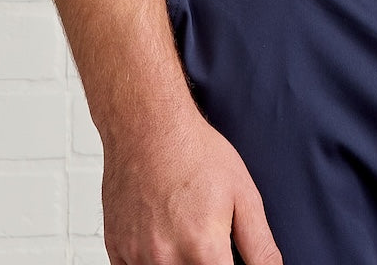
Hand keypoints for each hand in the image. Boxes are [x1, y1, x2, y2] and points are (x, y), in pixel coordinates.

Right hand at [102, 102, 282, 264]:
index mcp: (204, 249)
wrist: (148, 125)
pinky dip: (149, 263)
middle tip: (205, 241)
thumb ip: (260, 245)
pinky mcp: (116, 249)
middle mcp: (167, 259)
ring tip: (184, 234)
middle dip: (203, 264)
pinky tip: (161, 241)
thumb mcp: (243, 193)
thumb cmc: (194, 151)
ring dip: (177, 263)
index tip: (224, 260)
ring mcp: (138, 256)